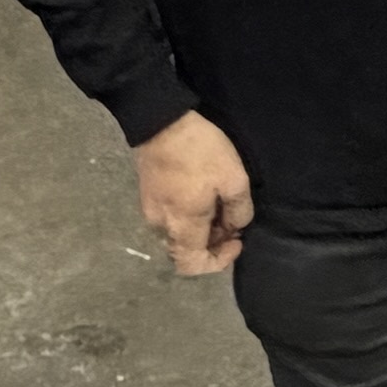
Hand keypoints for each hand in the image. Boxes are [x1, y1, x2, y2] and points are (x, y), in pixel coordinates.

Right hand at [135, 111, 251, 274]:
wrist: (161, 120)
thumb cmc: (200, 152)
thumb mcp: (234, 179)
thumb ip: (239, 211)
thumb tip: (235, 227)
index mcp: (182, 225)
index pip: (192, 266)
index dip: (218, 262)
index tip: (236, 241)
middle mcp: (161, 225)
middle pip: (185, 252)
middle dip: (212, 244)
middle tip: (230, 222)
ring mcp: (150, 211)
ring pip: (178, 236)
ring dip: (200, 231)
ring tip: (218, 208)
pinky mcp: (147, 196)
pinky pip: (169, 220)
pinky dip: (188, 219)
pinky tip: (201, 198)